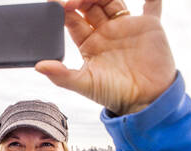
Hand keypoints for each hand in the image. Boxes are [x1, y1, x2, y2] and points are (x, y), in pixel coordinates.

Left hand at [36, 0, 175, 114]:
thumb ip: (61, 75)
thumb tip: (38, 66)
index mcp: (88, 43)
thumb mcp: (85, 84)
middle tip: (73, 0)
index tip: (53, 2)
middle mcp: (105, 32)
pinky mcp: (149, 26)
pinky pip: (152, 5)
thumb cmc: (114, 94)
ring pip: (112, 0)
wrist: (146, 100)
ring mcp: (126, 27)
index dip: (62, 10)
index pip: (72, 20)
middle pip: (90, 5)